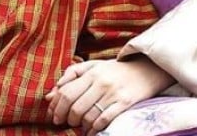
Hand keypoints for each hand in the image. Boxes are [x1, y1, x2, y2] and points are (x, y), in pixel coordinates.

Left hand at [45, 57, 173, 135]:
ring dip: (80, 125)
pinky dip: (94, 129)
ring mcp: (113, 94)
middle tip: (65, 122)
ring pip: (88, 116)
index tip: (53, 115)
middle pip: (75, 106)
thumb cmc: (114, 69)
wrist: (145, 70)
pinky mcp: (125, 104)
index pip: (66, 92)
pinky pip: (104, 121)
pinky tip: (91, 131)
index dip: (56, 106)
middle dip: (66, 118)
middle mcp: (100, 83)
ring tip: (79, 125)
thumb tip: (51, 93)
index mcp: (90, 73)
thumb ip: (71, 76)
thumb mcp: (91, 66)